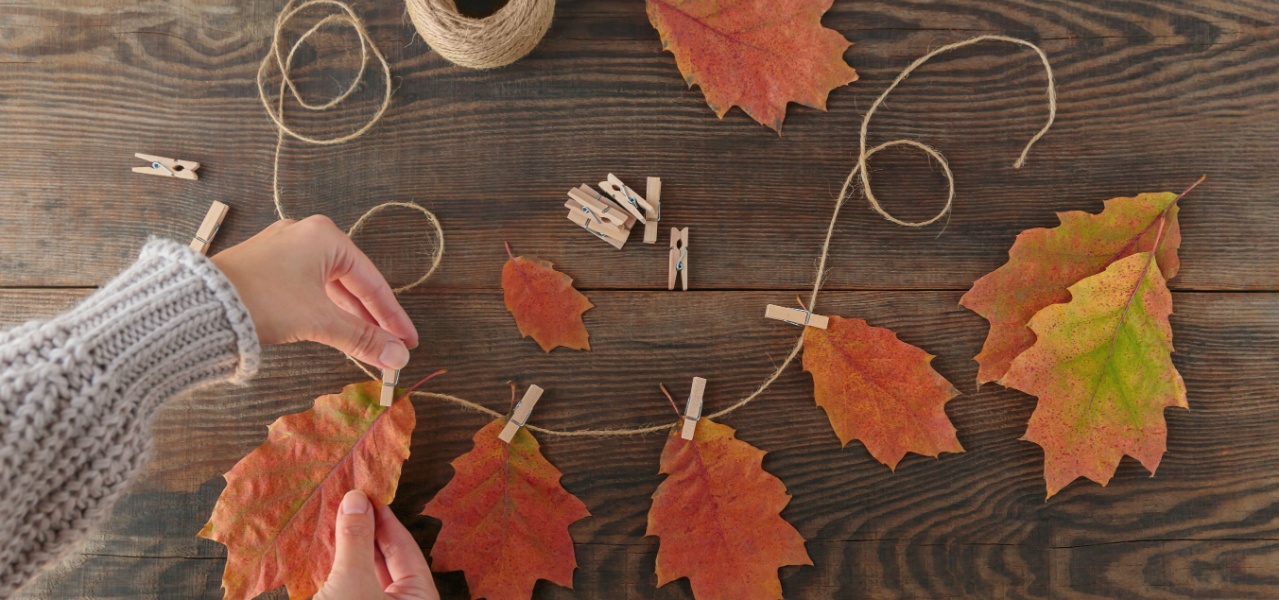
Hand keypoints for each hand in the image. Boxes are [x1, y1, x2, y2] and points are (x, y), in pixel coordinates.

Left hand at [211, 215, 417, 369]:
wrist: (198, 304)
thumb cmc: (262, 300)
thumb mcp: (320, 320)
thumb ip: (363, 339)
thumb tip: (397, 360)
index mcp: (325, 237)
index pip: (372, 282)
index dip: (393, 316)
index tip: (407, 341)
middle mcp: (306, 235)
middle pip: (352, 283)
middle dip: (372, 319)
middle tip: (390, 348)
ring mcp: (283, 249)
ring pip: (329, 287)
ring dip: (348, 317)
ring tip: (366, 345)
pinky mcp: (265, 265)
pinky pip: (307, 287)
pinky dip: (324, 310)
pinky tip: (334, 330)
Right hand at [316, 490, 438, 599]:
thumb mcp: (352, 581)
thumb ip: (356, 539)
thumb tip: (356, 499)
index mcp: (420, 597)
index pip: (406, 548)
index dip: (386, 519)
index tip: (368, 494)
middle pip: (387, 560)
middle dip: (366, 531)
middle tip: (349, 502)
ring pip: (367, 574)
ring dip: (352, 549)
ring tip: (336, 519)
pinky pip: (352, 586)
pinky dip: (341, 569)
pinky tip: (327, 548)